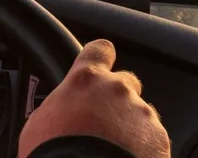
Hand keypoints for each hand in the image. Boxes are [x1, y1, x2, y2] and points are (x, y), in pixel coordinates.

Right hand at [18, 39, 169, 157]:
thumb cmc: (53, 153)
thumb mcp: (40, 123)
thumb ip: (60, 106)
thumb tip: (60, 115)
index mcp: (85, 81)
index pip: (99, 50)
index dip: (101, 57)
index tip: (100, 65)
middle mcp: (117, 90)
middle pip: (125, 83)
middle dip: (117, 100)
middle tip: (102, 124)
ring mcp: (141, 113)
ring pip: (140, 114)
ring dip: (130, 128)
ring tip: (112, 151)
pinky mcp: (158, 138)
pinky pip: (152, 139)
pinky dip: (143, 149)